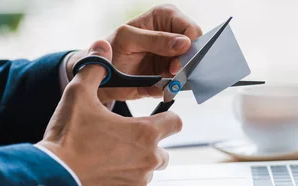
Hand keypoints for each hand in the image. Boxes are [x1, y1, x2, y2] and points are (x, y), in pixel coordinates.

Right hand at [38, 40, 182, 184]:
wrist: (53, 173)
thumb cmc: (67, 136)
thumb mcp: (78, 95)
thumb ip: (96, 69)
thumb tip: (102, 46)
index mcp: (146, 132)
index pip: (176, 122)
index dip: (166, 118)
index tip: (153, 118)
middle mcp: (149, 157)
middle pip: (164, 149)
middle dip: (150, 143)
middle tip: (125, 138)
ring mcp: (140, 178)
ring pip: (150, 167)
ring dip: (138, 160)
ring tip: (113, 152)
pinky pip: (137, 182)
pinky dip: (128, 175)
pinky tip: (108, 166)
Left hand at [66, 4, 202, 103]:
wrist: (100, 77)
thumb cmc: (109, 50)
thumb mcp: (128, 40)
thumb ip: (156, 40)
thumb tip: (185, 42)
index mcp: (165, 16)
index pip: (191, 28)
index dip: (189, 45)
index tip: (177, 62)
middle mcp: (174, 33)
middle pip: (197, 49)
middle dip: (186, 63)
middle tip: (170, 72)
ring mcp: (175, 55)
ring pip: (193, 68)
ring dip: (178, 77)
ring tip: (159, 79)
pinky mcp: (173, 74)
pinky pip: (183, 83)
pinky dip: (171, 87)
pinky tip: (156, 85)